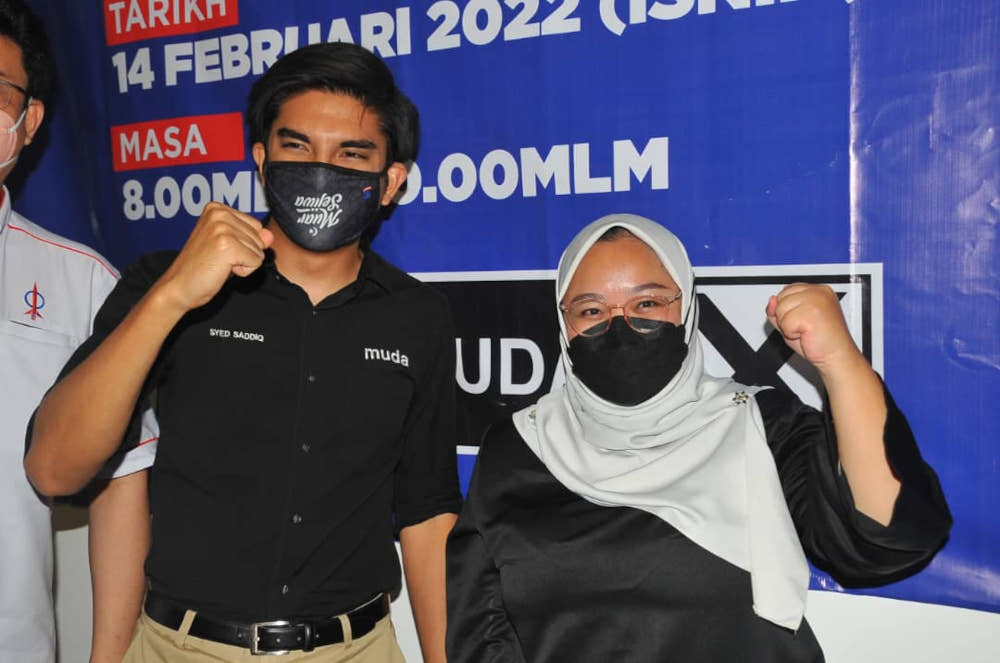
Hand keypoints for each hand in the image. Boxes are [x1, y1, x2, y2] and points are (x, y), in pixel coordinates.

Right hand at [154, 202, 272, 312]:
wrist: (179, 286)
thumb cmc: (202, 266)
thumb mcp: (230, 246)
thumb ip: (252, 237)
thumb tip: (270, 236)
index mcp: (217, 208)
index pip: (256, 226)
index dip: (244, 244)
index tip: (220, 249)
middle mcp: (219, 213)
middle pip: (259, 237)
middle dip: (244, 253)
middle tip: (218, 258)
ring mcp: (223, 228)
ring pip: (259, 250)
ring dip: (243, 263)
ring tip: (219, 263)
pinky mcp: (228, 246)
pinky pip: (256, 262)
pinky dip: (243, 271)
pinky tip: (222, 269)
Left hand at [766, 284, 862, 372]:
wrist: (836, 357)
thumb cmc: (819, 342)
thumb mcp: (793, 321)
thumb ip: (779, 309)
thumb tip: (772, 300)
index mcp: (818, 290)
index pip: (786, 291)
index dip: (787, 310)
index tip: (803, 320)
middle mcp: (818, 291)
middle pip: (781, 298)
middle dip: (786, 317)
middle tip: (804, 328)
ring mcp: (816, 300)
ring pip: (781, 309)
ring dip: (788, 326)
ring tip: (805, 331)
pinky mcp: (812, 312)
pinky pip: (785, 322)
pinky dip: (790, 334)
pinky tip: (806, 335)